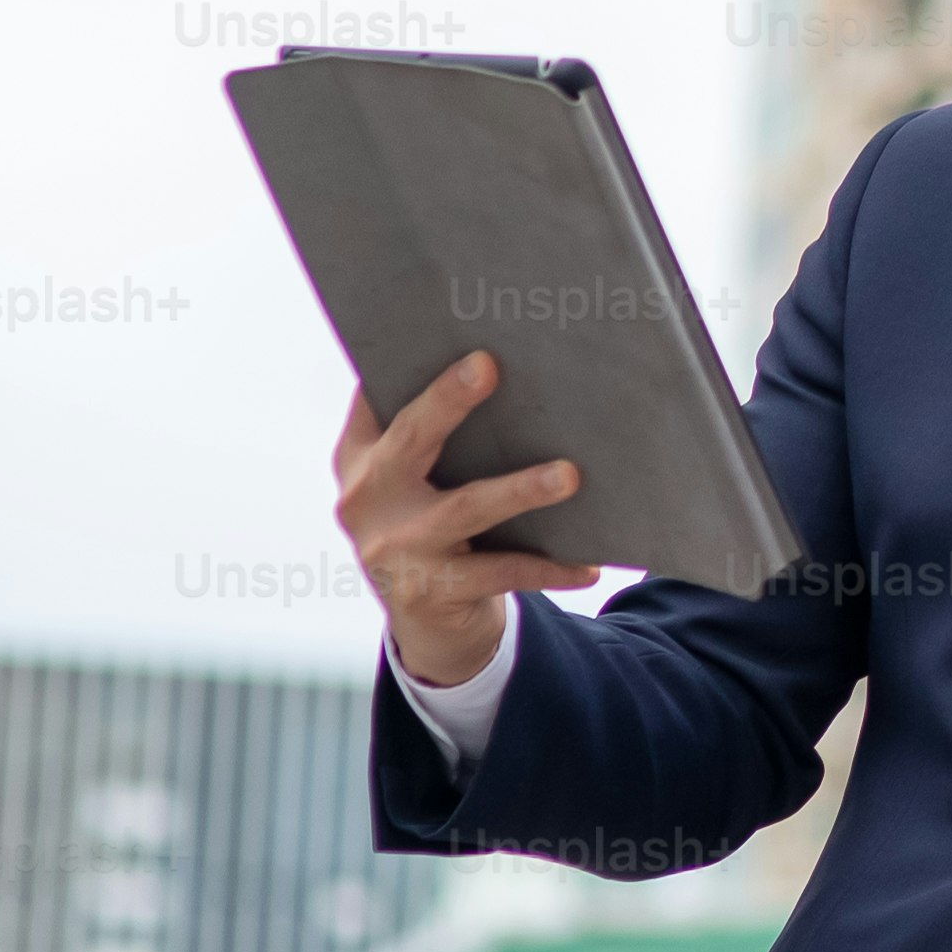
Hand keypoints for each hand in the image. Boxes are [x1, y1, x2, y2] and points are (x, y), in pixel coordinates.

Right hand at [337, 351, 604, 687]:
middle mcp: (367, 498)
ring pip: (464, 508)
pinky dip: (550, 567)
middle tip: (487, 366)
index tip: (442, 326)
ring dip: (520, 489)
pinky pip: (502, 572)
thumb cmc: (435, 526)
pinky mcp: (430, 591)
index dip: (401, 363)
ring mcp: (395, 548)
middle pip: (410, 439)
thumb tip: (501, 361)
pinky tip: (591, 565)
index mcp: (361, 458)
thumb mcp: (415, 482)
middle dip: (447, 401)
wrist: (427, 625)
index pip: (375, 400)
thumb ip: (434, 433)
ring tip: (570, 474)